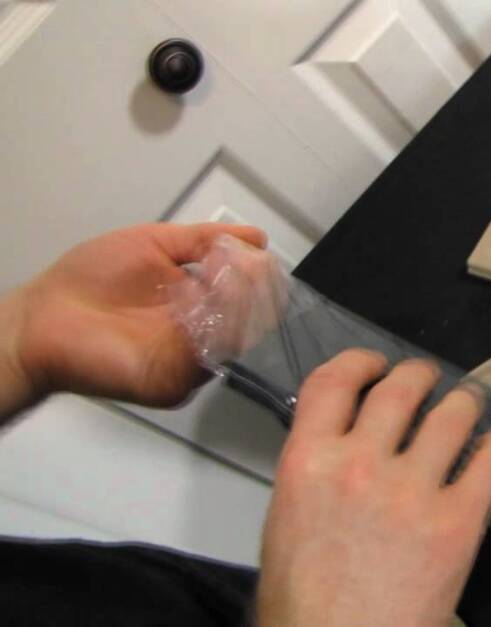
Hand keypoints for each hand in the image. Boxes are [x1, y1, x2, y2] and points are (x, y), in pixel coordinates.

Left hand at [3, 222, 266, 414]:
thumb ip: (203, 240)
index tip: (253, 253)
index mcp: (202, 306)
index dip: (258, 275)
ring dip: (237, 306)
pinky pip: (205, 359)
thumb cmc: (91, 279)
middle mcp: (202, 337)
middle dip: (253, 289)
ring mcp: (188, 363)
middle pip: (252, 321)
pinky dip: (211, 329)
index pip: (251, 297)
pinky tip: (202, 297)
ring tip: (223, 277)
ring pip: (235, 340)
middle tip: (243, 266)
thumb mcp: (153, 244)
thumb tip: (257, 238)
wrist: (40, 317)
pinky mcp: (169, 382)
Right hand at [256, 350, 490, 626]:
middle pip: (402, 387)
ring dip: (464, 402)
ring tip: (468, 406)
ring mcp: (412, 492)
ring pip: (453, 414)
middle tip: (430, 382)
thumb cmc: (306, 605)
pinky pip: (490, 461)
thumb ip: (317, 469)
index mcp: (308, 463)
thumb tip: (348, 440)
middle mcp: (360, 465)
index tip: (376, 365)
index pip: (335, 380)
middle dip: (421, 376)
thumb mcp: (287, 522)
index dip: (361, 361)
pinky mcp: (457, 522)